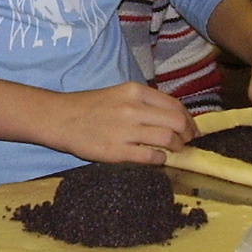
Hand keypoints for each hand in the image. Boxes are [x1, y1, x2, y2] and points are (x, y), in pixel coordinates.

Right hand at [45, 82, 196, 164]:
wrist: (60, 119)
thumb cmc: (89, 106)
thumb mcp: (119, 94)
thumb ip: (143, 102)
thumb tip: (171, 116)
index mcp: (135, 91)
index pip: (174, 105)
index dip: (188, 118)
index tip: (192, 128)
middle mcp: (133, 108)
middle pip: (177, 121)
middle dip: (188, 133)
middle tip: (187, 141)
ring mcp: (126, 130)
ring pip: (168, 139)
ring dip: (177, 147)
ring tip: (174, 151)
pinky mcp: (117, 151)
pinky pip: (151, 157)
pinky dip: (160, 159)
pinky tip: (158, 159)